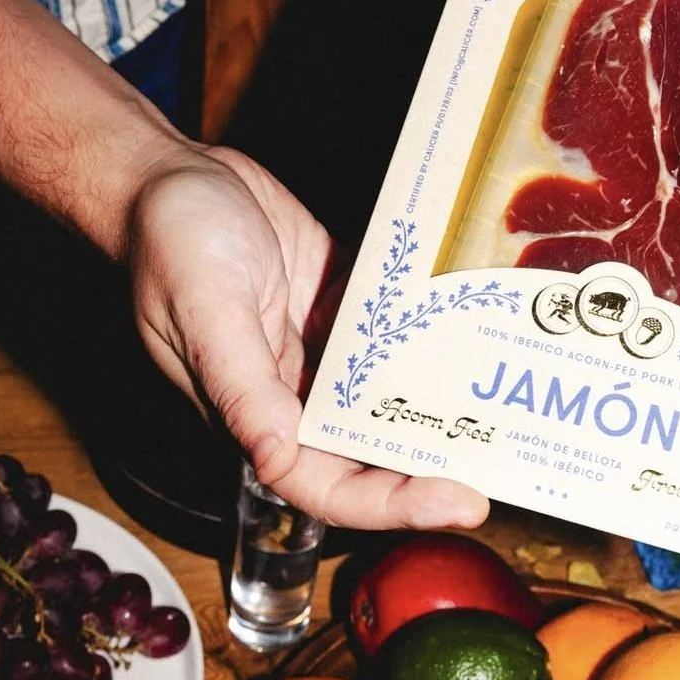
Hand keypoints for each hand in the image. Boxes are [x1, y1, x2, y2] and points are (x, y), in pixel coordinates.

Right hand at [126, 145, 488, 530]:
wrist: (172, 175)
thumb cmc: (171, 242)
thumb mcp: (206, 312)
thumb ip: (242, 388)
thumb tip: (275, 458)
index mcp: (256, 413)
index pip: (329, 485)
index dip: (394, 503)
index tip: (460, 501)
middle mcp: (294, 391)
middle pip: (371, 450)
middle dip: (434, 462)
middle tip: (503, 460)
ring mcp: (321, 348)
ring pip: (390, 394)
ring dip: (441, 403)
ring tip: (507, 404)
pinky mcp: (342, 301)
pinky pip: (394, 331)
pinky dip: (431, 335)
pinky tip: (477, 332)